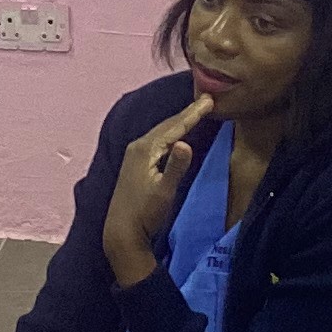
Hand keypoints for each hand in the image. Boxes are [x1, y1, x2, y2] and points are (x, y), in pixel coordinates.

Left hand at [102, 95, 217, 285]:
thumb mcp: (165, 192)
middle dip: (187, 113)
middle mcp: (137, 147)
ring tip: (196, 112)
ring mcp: (134, 155)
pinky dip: (171, 134)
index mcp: (145, 150)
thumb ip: (176, 167)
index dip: (193, 113)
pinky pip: (157, 141)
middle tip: (207, 100)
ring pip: (162, 132)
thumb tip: (186, 143)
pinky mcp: (135, 164)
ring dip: (179, 122)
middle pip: (167, 125)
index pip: (174, 127)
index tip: (209, 100)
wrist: (121, 232)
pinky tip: (176, 135)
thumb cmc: (145, 214)